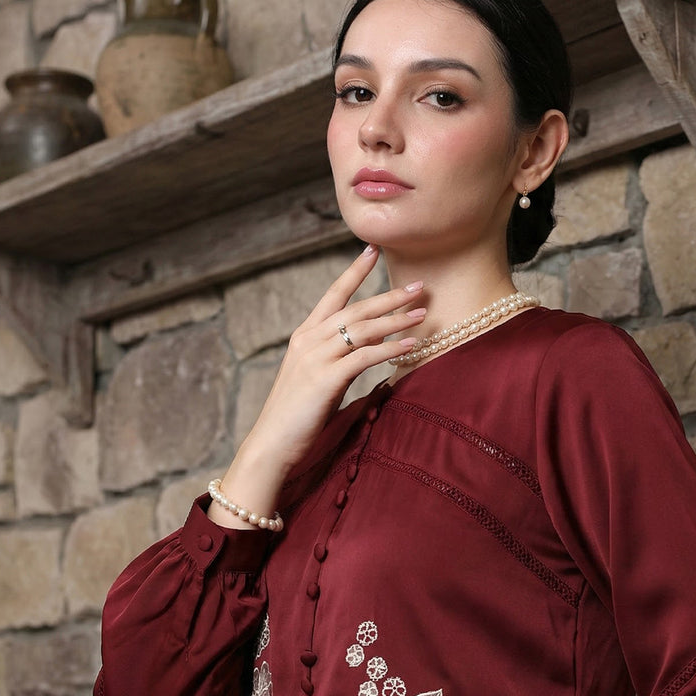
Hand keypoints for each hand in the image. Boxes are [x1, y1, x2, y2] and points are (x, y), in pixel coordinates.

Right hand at [209, 245, 423, 526]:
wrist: (271, 444)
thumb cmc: (296, 418)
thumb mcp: (317, 381)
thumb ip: (337, 362)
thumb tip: (365, 355)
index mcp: (304, 336)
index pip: (333, 295)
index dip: (354, 272)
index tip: (372, 250)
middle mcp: (309, 340)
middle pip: (355, 308)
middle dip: (389, 296)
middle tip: (419, 285)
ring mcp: (316, 358)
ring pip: (362, 329)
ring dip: (396, 319)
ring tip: (423, 312)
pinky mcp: (326, 379)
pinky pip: (365, 357)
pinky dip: (390, 349)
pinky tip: (411, 345)